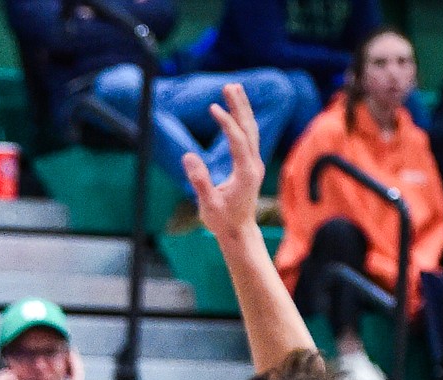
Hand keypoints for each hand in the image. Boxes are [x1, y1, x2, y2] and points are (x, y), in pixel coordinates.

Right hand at [182, 83, 263, 238]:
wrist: (239, 232)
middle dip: (239, 106)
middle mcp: (253, 164)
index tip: (213, 107)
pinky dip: (242, 121)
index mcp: (245, 172)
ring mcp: (254, 164)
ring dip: (243, 109)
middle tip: (230, 85)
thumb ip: (199, 181)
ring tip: (234, 89)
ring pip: (251, 130)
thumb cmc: (222, 221)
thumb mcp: (208, 204)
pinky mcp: (251, 165)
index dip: (226, 122)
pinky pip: (249, 137)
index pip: (238, 140)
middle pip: (249, 128)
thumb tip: (188, 156)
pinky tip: (237, 111)